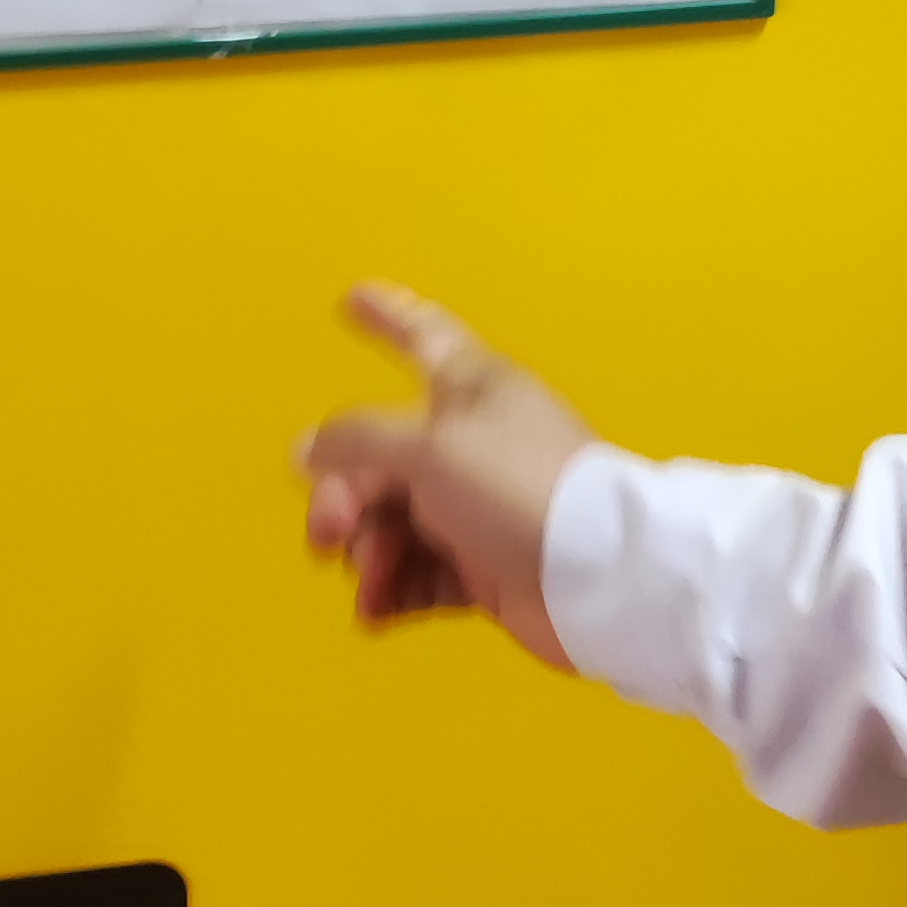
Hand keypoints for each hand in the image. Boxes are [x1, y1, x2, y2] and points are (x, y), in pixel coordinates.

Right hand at [299, 284, 593, 667]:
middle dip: (344, 495)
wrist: (598, 580)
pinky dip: (393, 589)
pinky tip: (376, 609)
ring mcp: (479, 509)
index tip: (353, 298)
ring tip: (369, 579)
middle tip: (329, 532)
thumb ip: (359, 442)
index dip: (387, 314)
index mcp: (473, 391)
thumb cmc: (525, 491)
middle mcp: (474, 445)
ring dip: (367, 551)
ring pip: (394, 521)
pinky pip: (420, 574)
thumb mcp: (429, 449)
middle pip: (382, 457)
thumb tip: (308, 448)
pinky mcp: (486, 569)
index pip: (423, 336)